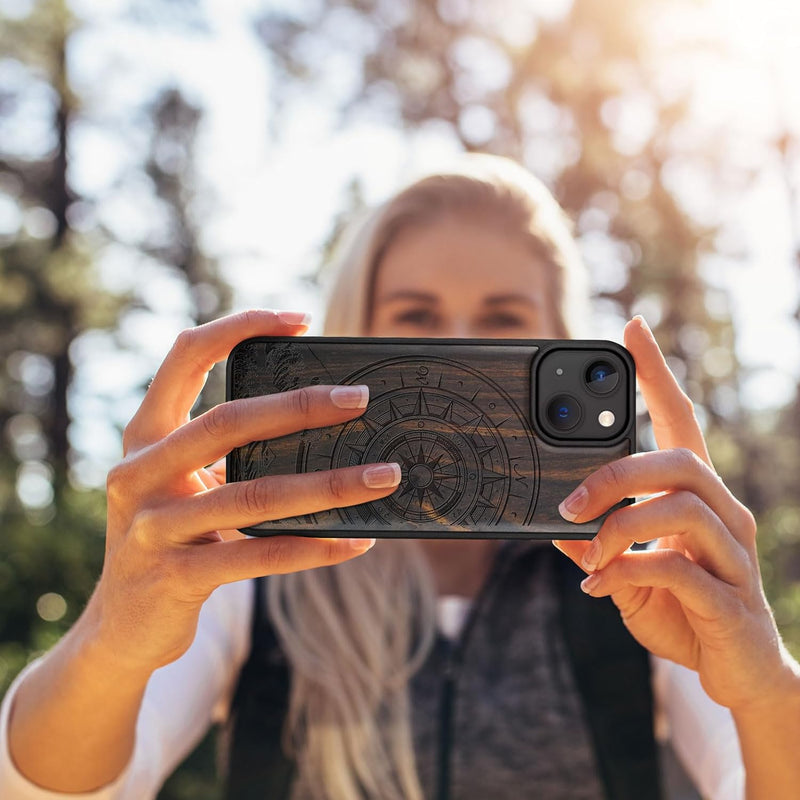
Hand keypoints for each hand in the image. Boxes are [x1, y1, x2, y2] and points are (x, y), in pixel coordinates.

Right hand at [86, 310, 400, 674]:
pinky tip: (357, 541)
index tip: (300, 320)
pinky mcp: (175, 577)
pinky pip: (258, 557)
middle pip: (228, 421)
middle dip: (300, 406)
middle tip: (360, 399)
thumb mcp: (184, 484)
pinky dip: (314, 548)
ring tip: (384, 476)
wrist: (121, 626)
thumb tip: (323, 423)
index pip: (186, 357)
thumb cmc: (172, 536)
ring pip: (254, 495)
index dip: (239, 328)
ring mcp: (152, 527)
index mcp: (145, 435)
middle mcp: (140, 472)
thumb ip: (228, 452)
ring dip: (330, 484)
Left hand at [553, 316, 795, 713]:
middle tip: (568, 504)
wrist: (737, 673)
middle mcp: (723, 514)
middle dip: (616, 475)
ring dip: (620, 526)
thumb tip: (555, 526)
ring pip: (682, 508)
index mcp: (696, 498)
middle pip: (679, 461)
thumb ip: (597, 546)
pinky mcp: (731, 599)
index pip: (680, 421)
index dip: (657, 374)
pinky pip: (679, 568)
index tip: (632, 329)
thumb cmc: (682, 610)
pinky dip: (630, 570)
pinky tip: (602, 586)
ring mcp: (733, 555)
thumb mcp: (626, 572)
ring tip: (587, 552)